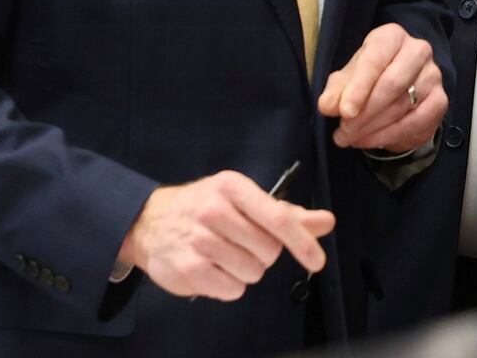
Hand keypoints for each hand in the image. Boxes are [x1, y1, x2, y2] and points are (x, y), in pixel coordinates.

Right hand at [117, 171, 333, 300]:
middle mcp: (215, 210)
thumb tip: (327, 221)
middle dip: (262, 254)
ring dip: (245, 270)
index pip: (278, 218)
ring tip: (223, 255)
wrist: (149, 222)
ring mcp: (200, 240)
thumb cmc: (204, 207)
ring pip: (252, 273)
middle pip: (269, 251)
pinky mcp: (189, 268)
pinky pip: (232, 290)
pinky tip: (212, 269)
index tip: (317, 260)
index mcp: (233, 187)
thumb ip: (286, 214)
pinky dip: (228, 285)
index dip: (302, 242)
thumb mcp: (242, 200)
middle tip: (241, 243)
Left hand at [318, 23, 444, 151]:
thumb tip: (327, 106)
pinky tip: (372, 141)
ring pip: (403, 105)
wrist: (398, 88)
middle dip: (365, 112)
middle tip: (345, 131)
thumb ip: (336, 90)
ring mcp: (432, 75)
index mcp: (391, 36)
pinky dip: (392, 135)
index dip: (358, 88)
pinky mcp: (440, 100)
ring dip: (374, 127)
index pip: (375, 59)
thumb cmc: (369, 76)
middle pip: (392, 83)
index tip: (344, 112)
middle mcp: (417, 51)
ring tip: (352, 138)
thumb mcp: (348, 78)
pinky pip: (418, 121)